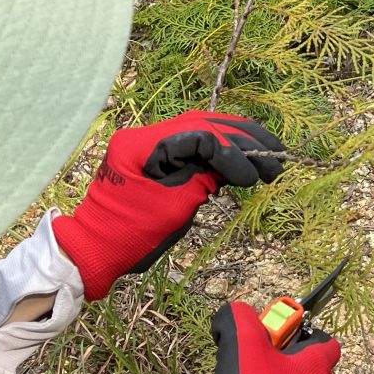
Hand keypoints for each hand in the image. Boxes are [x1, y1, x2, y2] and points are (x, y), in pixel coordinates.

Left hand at [53, 111, 285, 299]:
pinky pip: (194, 145)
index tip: (252, 179)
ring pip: (203, 129)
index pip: (199, 135)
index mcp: (143, 145)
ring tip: (269, 157)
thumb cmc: (130, 235)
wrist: (96, 250)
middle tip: (277, 157)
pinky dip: (221, 153)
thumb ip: (203, 181)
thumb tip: (234, 168)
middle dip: (244, 140)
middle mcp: (145, 135)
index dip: (232, 153)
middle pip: (204, 124)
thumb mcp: (172, 209)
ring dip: (238, 142)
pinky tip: (242, 164)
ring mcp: (150, 143)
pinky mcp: (156, 156)